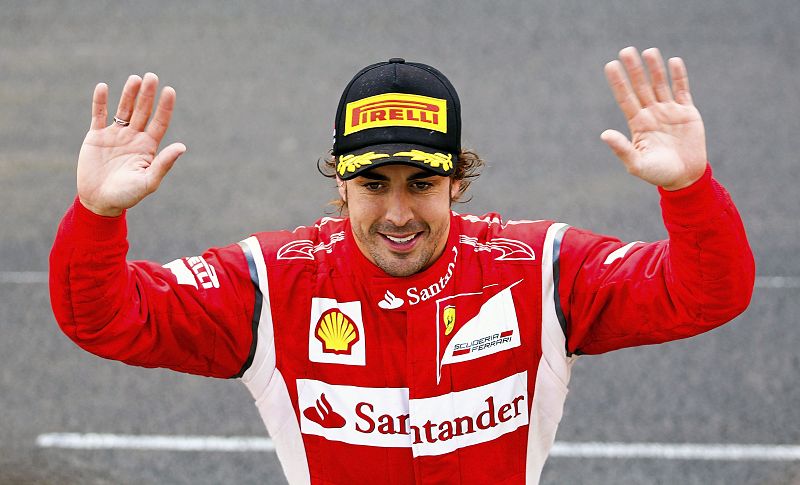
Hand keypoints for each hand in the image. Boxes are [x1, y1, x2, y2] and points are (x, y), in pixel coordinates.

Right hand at [77, 73, 185, 215]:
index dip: (165, 107)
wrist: (99, 201)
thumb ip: (164, 163)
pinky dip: (100, 101)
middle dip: (147, 95)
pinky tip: (103, 87)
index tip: (170, 91)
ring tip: (135, 79)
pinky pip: (98, 115)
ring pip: (123, 109)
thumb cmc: (127, 195)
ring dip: (128, 94)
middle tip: (152, 77)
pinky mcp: (96, 136)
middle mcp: (134, 137)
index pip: (159, 122)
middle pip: (142, 111)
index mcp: (148, 147)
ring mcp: (115, 135)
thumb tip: (182, 146)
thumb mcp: (148, 181)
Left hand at [601, 47, 706, 190]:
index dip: (618, 82)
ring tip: (648, 51)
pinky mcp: (687, 112)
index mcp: (638, 123)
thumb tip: (604, 134)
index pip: (625, 98)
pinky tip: (673, 61)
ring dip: (655, 68)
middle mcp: (651, 113)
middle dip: (634, 69)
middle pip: (641, 86)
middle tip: (626, 50)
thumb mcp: (636, 164)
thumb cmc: (658, 174)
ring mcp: (669, 111)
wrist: (685, 177)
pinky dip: (679, 76)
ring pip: (660, 84)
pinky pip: (681, 90)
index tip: (610, 65)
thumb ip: (621, 148)